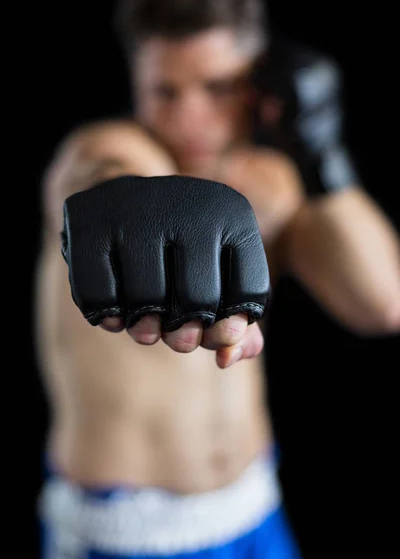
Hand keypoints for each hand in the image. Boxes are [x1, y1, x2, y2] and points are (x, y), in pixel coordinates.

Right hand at [61, 174, 269, 365]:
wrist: (122, 199)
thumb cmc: (180, 249)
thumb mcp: (217, 274)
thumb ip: (235, 321)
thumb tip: (227, 358)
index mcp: (232, 212)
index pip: (248, 293)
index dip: (231, 326)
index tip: (213, 324)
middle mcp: (186, 202)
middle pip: (198, 300)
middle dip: (188, 332)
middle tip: (178, 335)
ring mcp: (134, 209)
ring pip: (146, 301)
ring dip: (146, 330)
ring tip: (147, 327)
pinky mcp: (89, 222)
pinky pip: (99, 297)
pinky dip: (109, 318)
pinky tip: (118, 314)